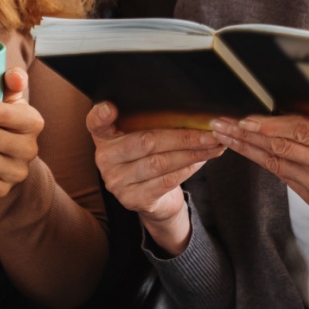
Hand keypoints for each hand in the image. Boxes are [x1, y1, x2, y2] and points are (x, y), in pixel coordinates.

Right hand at [87, 102, 223, 255]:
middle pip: (146, 142)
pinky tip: (203, 160)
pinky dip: (188, 168)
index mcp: (104, 138)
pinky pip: (166, 181)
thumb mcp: (144, 138)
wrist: (154, 200)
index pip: (95, 123)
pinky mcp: (133, 200)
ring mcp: (117, 182)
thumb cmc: (150, 159)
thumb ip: (152, 123)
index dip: (100, 115)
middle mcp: (104, 159)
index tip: (110, 108)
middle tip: (210, 130)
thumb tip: (191, 110)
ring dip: (192, 152)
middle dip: (183, 135)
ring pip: (160, 162)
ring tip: (213, 145)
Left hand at [210, 114, 308, 251]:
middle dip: (245, 134)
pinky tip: (249, 153)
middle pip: (280, 146)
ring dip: (246, 149)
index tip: (246, 116)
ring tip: (224, 136)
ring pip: (276, 163)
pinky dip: (265, 163)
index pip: (301, 129)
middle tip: (220, 123)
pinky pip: (286, 178)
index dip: (268, 123)